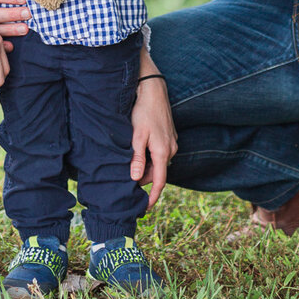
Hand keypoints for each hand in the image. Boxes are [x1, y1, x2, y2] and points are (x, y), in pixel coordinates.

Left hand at [130, 56, 176, 209]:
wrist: (153, 89)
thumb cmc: (143, 111)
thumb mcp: (137, 136)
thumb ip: (137, 158)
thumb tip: (135, 179)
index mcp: (163, 152)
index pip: (159, 182)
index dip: (152, 197)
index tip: (145, 209)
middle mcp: (171, 149)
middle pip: (157, 173)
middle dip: (144, 179)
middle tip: (127, 181)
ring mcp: (171, 141)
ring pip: (158, 162)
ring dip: (146, 167)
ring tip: (129, 164)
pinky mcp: (169, 135)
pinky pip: (160, 152)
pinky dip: (150, 157)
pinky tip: (138, 151)